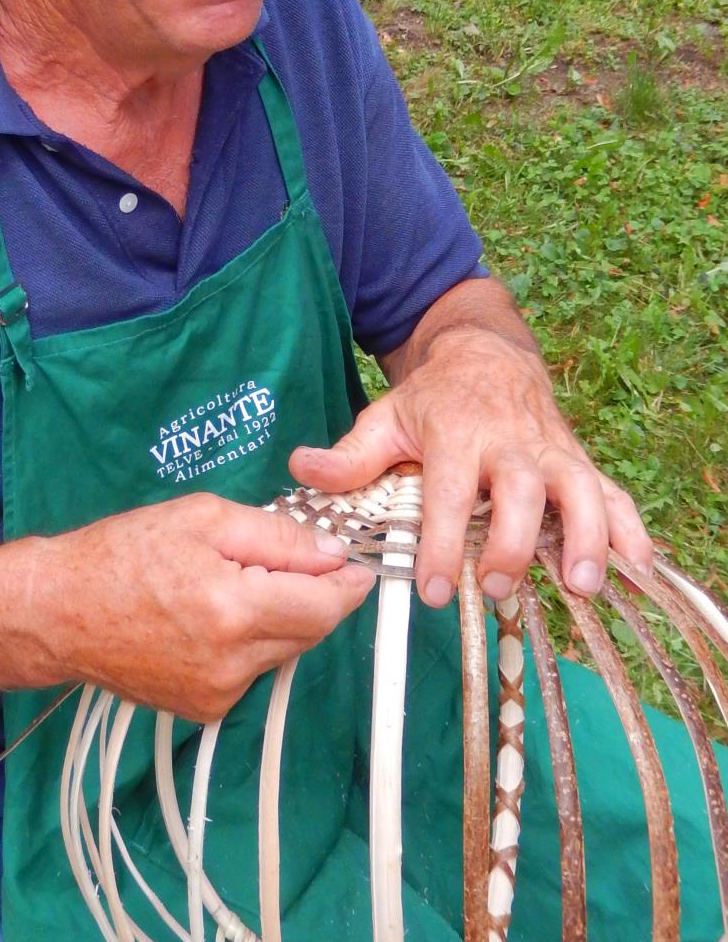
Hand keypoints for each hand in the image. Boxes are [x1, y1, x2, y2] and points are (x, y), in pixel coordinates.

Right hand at [40, 490, 373, 721]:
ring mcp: (218, 694)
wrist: (57, 614)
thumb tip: (333, 553)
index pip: (324, 606)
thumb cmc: (122, 553)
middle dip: (315, 595)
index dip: (349, 584)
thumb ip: (277, 536)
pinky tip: (214, 617)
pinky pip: (253, 670)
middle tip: (297, 560)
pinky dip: (251, 642)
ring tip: (239, 583)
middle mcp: (232, 663)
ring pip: (284, 651)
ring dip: (282, 618)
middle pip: (310, 631)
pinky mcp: (204, 710)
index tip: (359, 564)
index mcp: (233, 609)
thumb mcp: (201, 518)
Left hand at [288, 320, 653, 609]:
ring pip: (578, 490)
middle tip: (495, 587)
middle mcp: (509, 442)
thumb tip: (303, 469)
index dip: (441, 541)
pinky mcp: (579, 461)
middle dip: (510, 542)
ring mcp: (551, 452)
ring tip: (580, 586)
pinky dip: (630, 529)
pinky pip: (612, 493)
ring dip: (584, 537)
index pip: (447, 492)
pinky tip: (638, 569)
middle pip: (519, 491)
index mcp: (455, 434)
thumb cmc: (433, 400)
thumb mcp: (387, 417)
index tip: (433, 589)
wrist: (487, 353)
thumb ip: (350, 454)